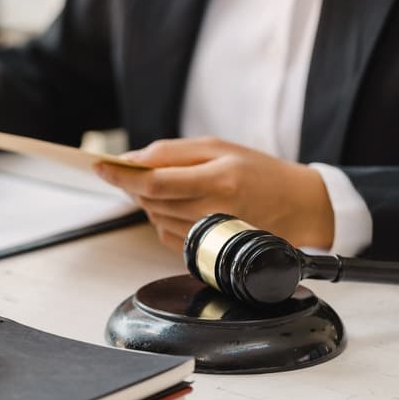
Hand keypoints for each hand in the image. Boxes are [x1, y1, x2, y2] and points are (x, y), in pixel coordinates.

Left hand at [93, 137, 334, 251]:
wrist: (299, 207)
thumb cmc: (259, 172)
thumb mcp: (218, 148)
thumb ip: (172, 152)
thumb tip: (131, 160)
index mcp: (218, 181)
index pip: (154, 183)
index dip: (121, 176)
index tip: (99, 166)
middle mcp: (213, 212)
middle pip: (150, 201)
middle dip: (133, 185)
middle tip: (130, 171)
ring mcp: (209, 236)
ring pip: (154, 217)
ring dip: (149, 201)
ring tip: (172, 186)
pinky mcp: (205, 252)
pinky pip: (165, 234)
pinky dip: (162, 217)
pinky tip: (181, 205)